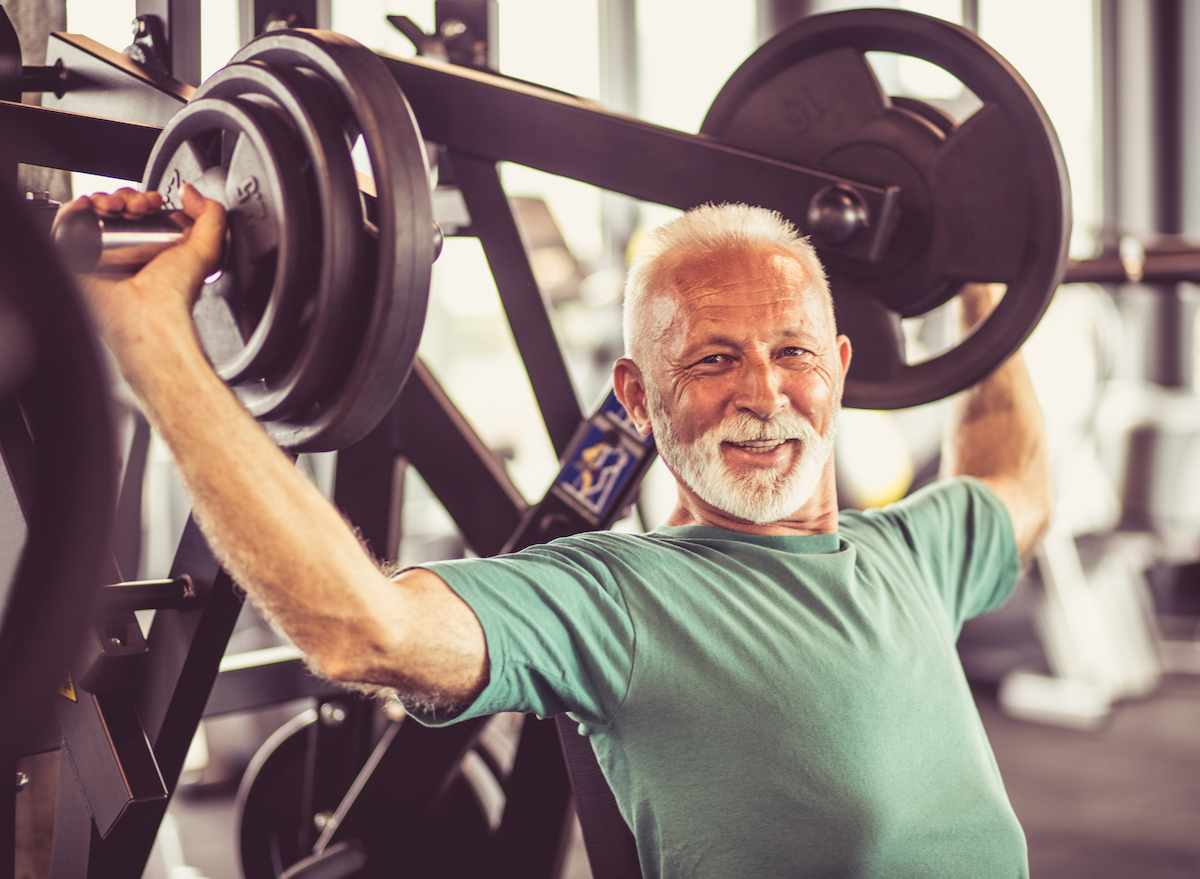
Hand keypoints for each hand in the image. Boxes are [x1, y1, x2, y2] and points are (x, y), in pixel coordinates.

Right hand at [63, 185, 225, 351]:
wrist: (149, 315)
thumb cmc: (175, 292)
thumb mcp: (207, 249)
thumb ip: (211, 215)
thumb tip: (190, 191)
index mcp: (153, 249)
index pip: (143, 212)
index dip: (147, 199)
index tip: (155, 201)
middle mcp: (126, 252)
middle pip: (116, 209)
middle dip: (125, 197)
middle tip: (135, 206)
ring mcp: (101, 257)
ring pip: (93, 215)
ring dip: (103, 200)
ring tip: (114, 207)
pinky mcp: (76, 262)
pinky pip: (66, 229)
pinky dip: (73, 210)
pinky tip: (87, 207)